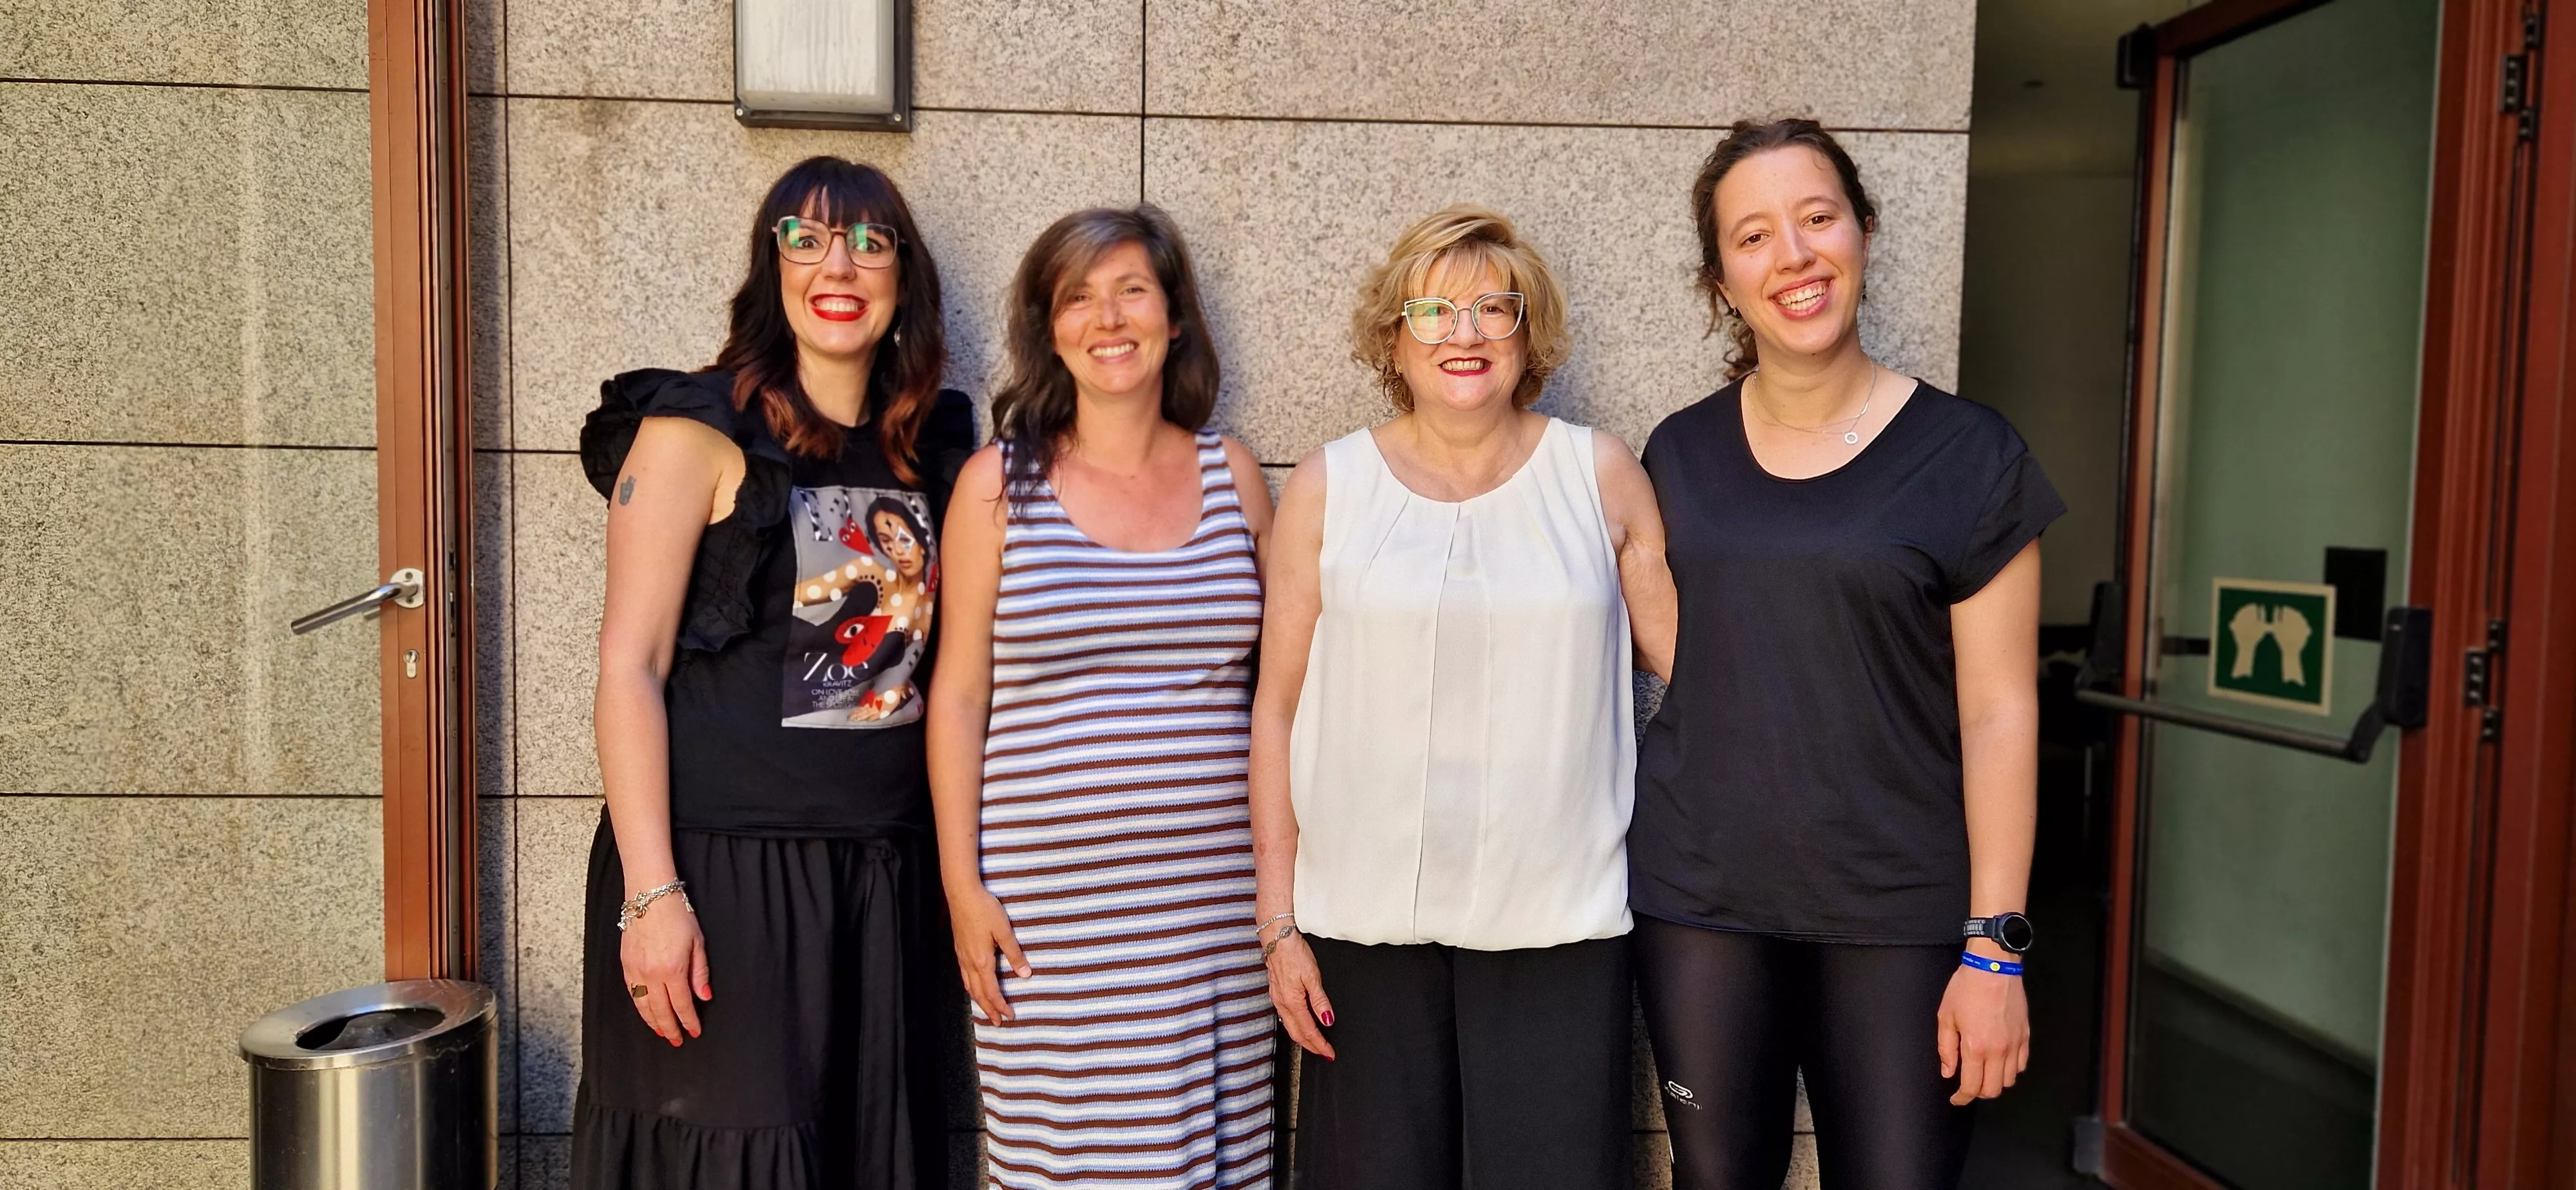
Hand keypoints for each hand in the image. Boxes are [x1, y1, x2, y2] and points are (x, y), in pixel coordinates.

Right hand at [620, 895, 710, 1045]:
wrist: (649, 896)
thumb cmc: (677, 915)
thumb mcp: (698, 942)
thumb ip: (700, 972)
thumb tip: (704, 997)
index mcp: (673, 969)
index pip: (682, 1004)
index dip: (688, 1021)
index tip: (694, 1032)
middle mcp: (651, 974)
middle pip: (661, 1010)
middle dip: (670, 1028)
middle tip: (676, 1041)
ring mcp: (635, 970)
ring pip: (643, 1006)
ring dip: (652, 1022)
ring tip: (661, 1032)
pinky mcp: (625, 964)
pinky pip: (632, 993)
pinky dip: (639, 1007)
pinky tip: (645, 1012)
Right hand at [952, 887, 1030, 1022]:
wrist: (962, 894)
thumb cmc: (984, 909)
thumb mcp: (1004, 931)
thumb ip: (1014, 954)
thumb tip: (1025, 975)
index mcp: (982, 961)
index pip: (991, 991)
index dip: (1000, 1006)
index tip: (1009, 1016)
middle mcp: (969, 963)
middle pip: (978, 994)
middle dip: (989, 1009)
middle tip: (998, 1022)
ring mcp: (961, 956)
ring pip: (969, 986)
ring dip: (979, 1000)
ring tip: (987, 1010)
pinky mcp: (959, 949)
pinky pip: (964, 976)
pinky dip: (970, 988)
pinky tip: (974, 986)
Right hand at [1264, 931, 1335, 1060]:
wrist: (1277, 939)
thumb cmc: (1294, 953)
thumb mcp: (1313, 976)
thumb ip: (1320, 1000)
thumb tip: (1327, 1019)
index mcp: (1292, 1002)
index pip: (1309, 1031)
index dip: (1320, 1044)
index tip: (1329, 1053)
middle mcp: (1282, 1004)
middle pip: (1297, 1034)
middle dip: (1311, 1047)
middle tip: (1324, 1053)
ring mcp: (1277, 999)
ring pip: (1290, 1027)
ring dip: (1303, 1038)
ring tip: (1315, 1043)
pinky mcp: (1276, 993)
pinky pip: (1286, 1017)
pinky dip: (1296, 1027)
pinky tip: (1301, 1024)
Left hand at [1937, 957, 2029, 1104]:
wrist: (1994, 967)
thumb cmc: (1966, 988)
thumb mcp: (1946, 1017)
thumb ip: (1946, 1048)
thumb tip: (1948, 1072)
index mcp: (1975, 1048)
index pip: (1972, 1086)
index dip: (1962, 1098)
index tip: (1956, 1099)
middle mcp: (1998, 1051)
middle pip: (1993, 1089)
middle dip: (1978, 1093)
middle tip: (1968, 1086)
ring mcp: (2015, 1044)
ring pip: (2009, 1080)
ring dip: (1995, 1082)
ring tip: (1983, 1073)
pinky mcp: (2025, 1036)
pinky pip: (2022, 1064)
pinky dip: (2011, 1070)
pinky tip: (2000, 1062)